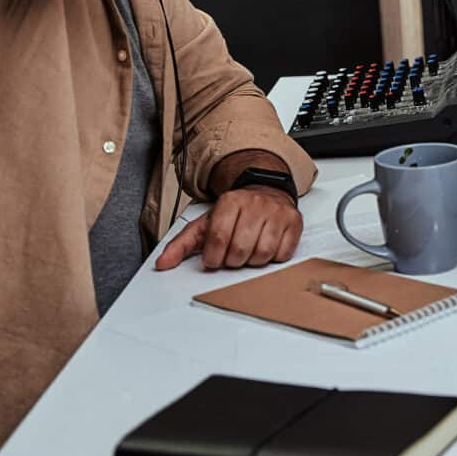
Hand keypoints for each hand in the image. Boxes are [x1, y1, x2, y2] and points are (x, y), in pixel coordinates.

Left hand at [155, 186, 302, 271]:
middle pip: (240, 249)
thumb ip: (182, 244)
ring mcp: (277, 213)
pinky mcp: (294, 222)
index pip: (218, 238)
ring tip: (249, 250)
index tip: (214, 257)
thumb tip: (162, 264)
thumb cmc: (236, 213)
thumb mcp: (205, 223)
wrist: (268, 191)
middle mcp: (255, 204)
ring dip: (252, 260)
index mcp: (230, 201)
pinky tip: (266, 246)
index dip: (213, 256)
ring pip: (262, 254)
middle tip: (232, 255)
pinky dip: (273, 258)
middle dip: (233, 260)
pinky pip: (282, 254)